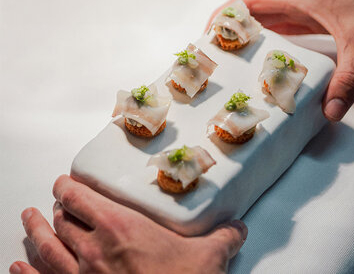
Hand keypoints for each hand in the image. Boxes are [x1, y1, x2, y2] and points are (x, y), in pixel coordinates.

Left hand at [10, 175, 246, 273]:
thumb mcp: (208, 258)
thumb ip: (224, 237)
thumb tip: (238, 228)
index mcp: (120, 228)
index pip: (80, 198)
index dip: (68, 186)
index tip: (66, 181)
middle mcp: (92, 249)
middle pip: (62, 219)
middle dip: (57, 207)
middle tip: (57, 202)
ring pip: (44, 246)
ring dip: (35, 230)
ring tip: (29, 219)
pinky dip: (25, 271)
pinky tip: (18, 266)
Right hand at [206, 0, 353, 120]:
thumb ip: (347, 79)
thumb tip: (329, 110)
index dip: (225, 12)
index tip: (209, 31)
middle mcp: (299, 0)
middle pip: (252, 9)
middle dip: (230, 28)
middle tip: (216, 51)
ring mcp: (307, 8)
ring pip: (266, 18)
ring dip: (248, 34)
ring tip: (233, 57)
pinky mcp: (317, 17)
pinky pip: (283, 27)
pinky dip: (269, 39)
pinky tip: (265, 56)